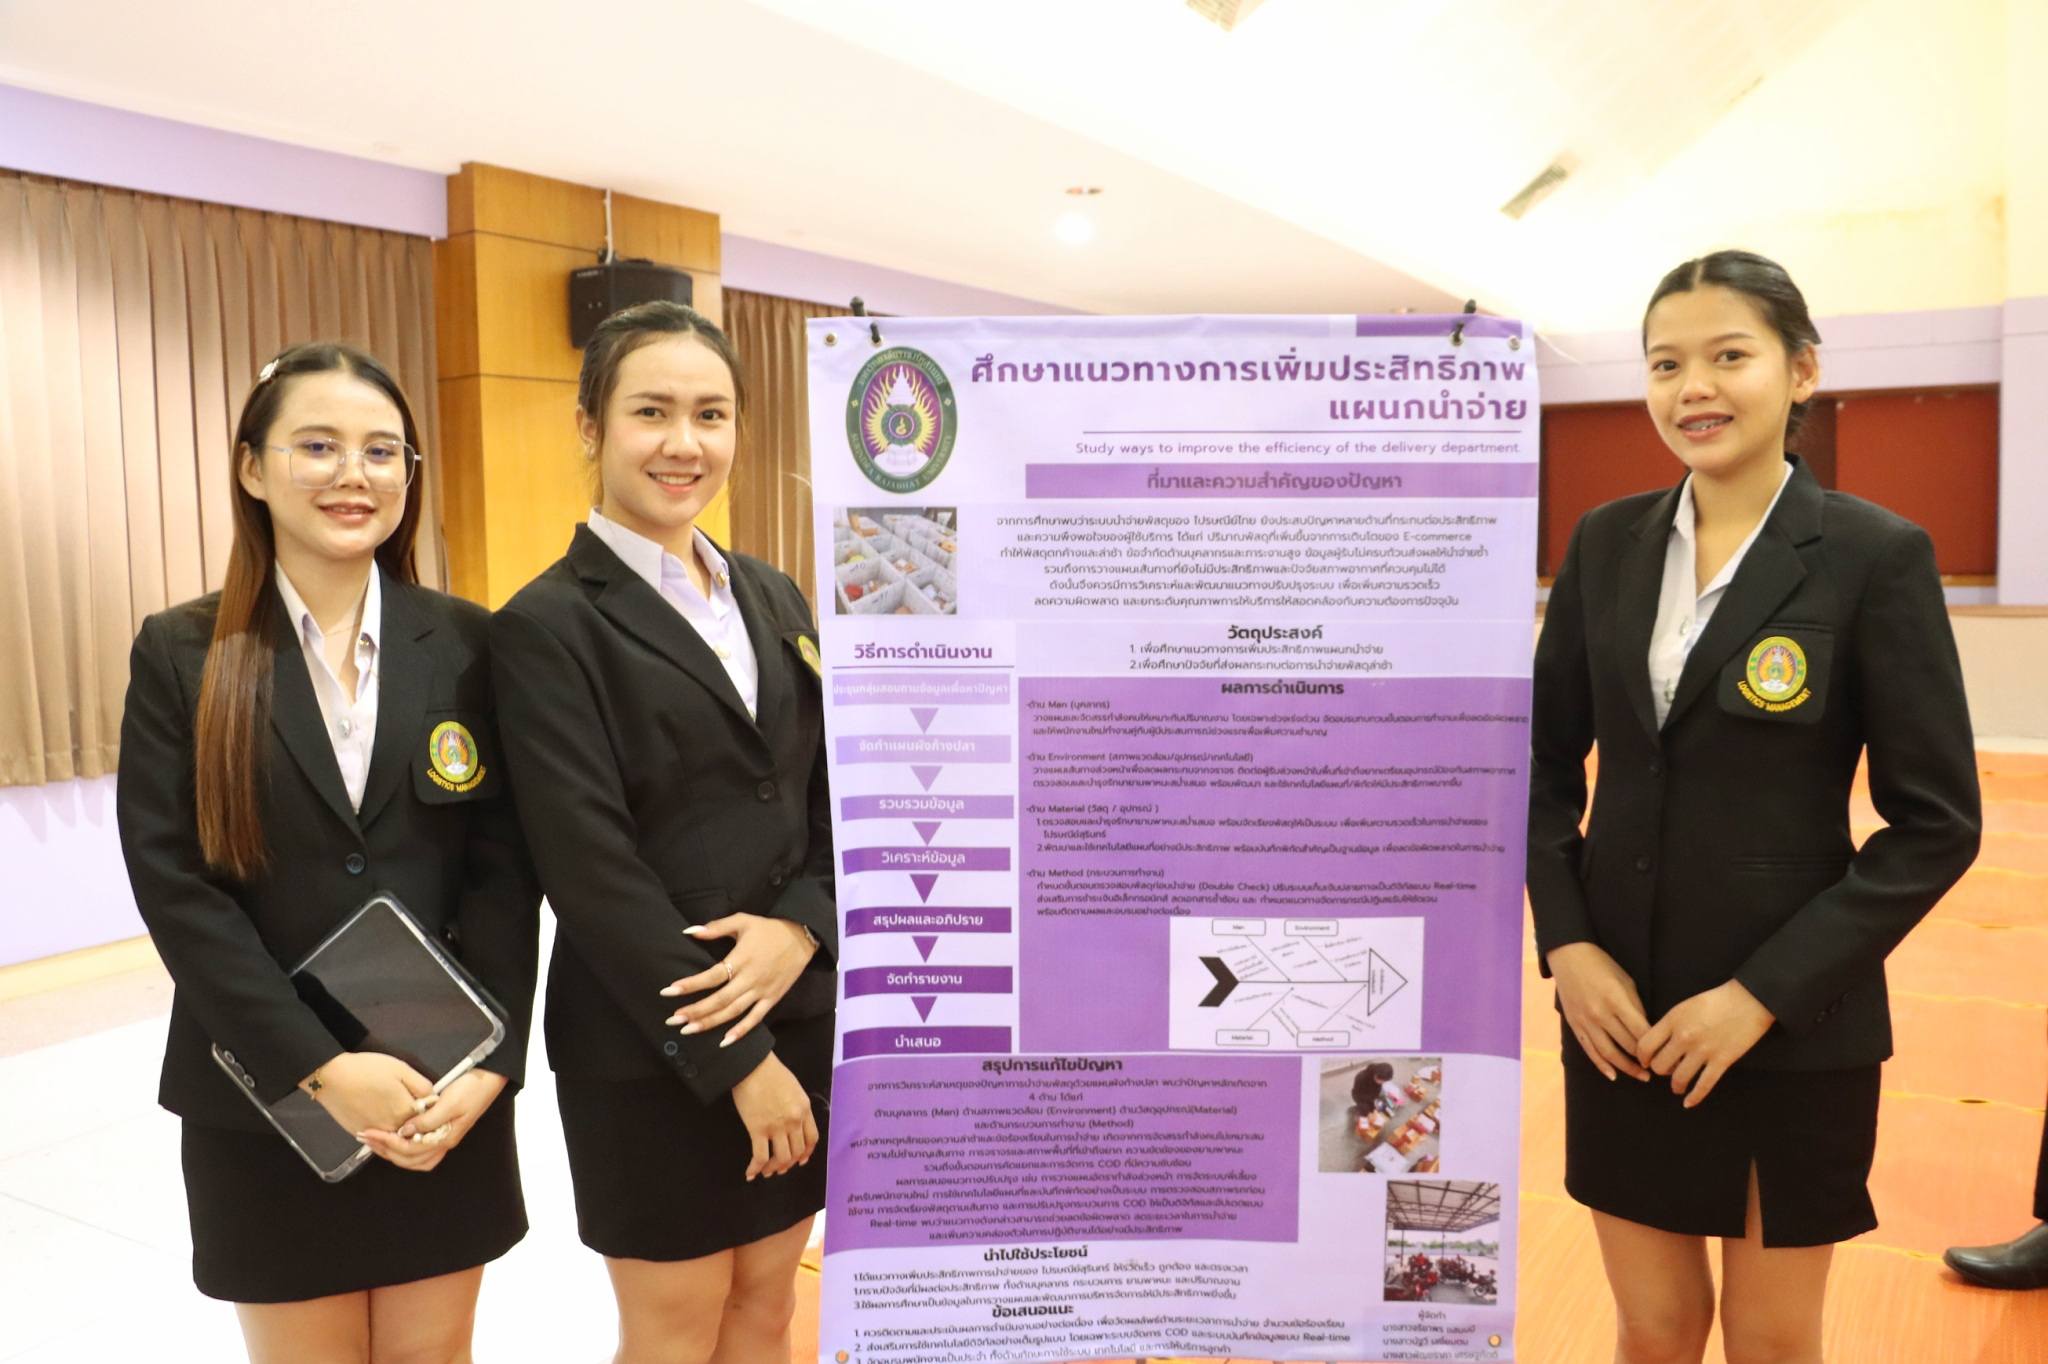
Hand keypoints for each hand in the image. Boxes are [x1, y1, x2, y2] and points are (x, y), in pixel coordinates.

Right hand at [302, 1051, 432, 1135]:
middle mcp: (392, 1128)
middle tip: (426, 1119)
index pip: (431, 1120)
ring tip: (412, 1126)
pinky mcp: (362, 1137)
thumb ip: (422, 1086)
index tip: (436, 1110)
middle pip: (416, 1136)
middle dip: (424, 1129)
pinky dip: (390, 1142)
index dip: (435, 1115)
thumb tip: (434, 1099)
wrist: (331, 1077)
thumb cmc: (366, 1070)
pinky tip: (394, 1132)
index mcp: (405, 1111)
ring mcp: (376, 1136)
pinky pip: (382, 1147)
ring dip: (408, 1139)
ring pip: (400, 1146)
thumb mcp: (401, 1069)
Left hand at [360, 1069, 507, 1172]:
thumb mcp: (450, 1101)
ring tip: (375, 1142)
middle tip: (366, 1137)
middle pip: (410, 1159)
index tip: (371, 1132)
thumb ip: (428, 1119)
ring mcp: (444, 1139)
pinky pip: (420, 1151)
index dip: (388, 1142)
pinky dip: (404, 1150)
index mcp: (445, 1137)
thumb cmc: (472, 1088)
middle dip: (385, 1150)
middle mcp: (444, 1143)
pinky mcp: (442, 1133)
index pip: (410, 1149)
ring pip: (415, 1160)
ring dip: (393, 1153)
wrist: (489, 1080)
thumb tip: (405, 1131)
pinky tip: (394, 1140)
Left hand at [661, 914, 816, 1046]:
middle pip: (719, 999)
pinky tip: (724, 1042)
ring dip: (710, 1023)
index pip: (711, 976)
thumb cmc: (769, 929)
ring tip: (688, 1030)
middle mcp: (750, 978)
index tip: (668, 991)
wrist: (802, 937)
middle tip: (673, 1020)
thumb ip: (716, 927)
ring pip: (733, 1012)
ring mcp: (762, 991)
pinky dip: (741, 1031)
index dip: (690, 985)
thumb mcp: (743, 921)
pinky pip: (755, 1019)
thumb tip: (689, 931)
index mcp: (741, 958)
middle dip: (695, 1011)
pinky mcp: (772, 998)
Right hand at [729, 1053, 817, 1180]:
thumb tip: (792, 1120)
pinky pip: (760, 1157)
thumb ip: (796, 1105)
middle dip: (789, 1163)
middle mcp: (794, 1120)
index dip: (806, 1153)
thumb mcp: (793, 1087)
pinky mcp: (758, 1129)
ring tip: (767, 1171)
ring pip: (781, 1158)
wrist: (751, 1065)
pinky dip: (755, 1168)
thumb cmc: (770, 1072)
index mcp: (804, 1109)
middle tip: (780, 1168)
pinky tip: (750, 1173)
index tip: (801, 1160)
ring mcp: (777, 1126)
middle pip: (797, 1151)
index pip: (812, 1138)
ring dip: (774, 1168)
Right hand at [1546, 942, 1651, 1082]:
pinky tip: (1613, 1075)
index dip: (1656, 1046)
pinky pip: (1589, 1050)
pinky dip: (1601, 1065)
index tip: (1667, 1053)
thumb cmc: (1602, 965)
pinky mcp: (1575, 1025)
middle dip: (1646, 1060)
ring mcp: (1586, 1021)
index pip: (1641, 1032)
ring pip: (1609, 1053)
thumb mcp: (1625, 981)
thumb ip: (1636, 1008)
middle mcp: (1600, 1013)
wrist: (1569, 956)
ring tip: (1642, 1076)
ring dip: (1627, 1068)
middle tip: (1661, 1068)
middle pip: (1627, 1045)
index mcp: (1616, 1000)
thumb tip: (1647, 1032)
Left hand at [1635, 980, 1775, 1107]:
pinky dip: (1694, 1097)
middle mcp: (1684, 1037)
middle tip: (1666, 1070)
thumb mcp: (1685, 1006)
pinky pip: (1703, 1086)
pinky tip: (1688, 1103)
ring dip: (1675, 1086)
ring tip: (1677, 1087)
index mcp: (1673, 1020)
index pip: (1645, 1046)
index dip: (1642, 1057)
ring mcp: (1703, 1051)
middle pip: (1660, 1065)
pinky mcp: (1722, 1061)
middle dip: (1660, 1071)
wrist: (1748, 1000)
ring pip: (1678, 1079)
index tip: (1646, 1061)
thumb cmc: (1716, 1001)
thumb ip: (1670, 1024)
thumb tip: (1658, 1044)